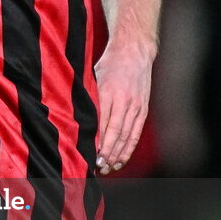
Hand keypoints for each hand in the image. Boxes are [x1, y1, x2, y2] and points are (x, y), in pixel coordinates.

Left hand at [94, 40, 154, 174]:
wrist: (134, 51)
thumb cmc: (109, 64)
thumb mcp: (94, 78)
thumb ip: (89, 99)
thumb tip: (77, 121)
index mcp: (108, 93)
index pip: (102, 124)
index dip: (97, 143)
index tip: (89, 156)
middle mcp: (124, 102)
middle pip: (115, 134)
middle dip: (107, 154)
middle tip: (98, 168)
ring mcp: (136, 106)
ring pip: (127, 136)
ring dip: (118, 155)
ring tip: (109, 168)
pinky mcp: (143, 109)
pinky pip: (136, 133)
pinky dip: (129, 148)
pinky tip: (122, 158)